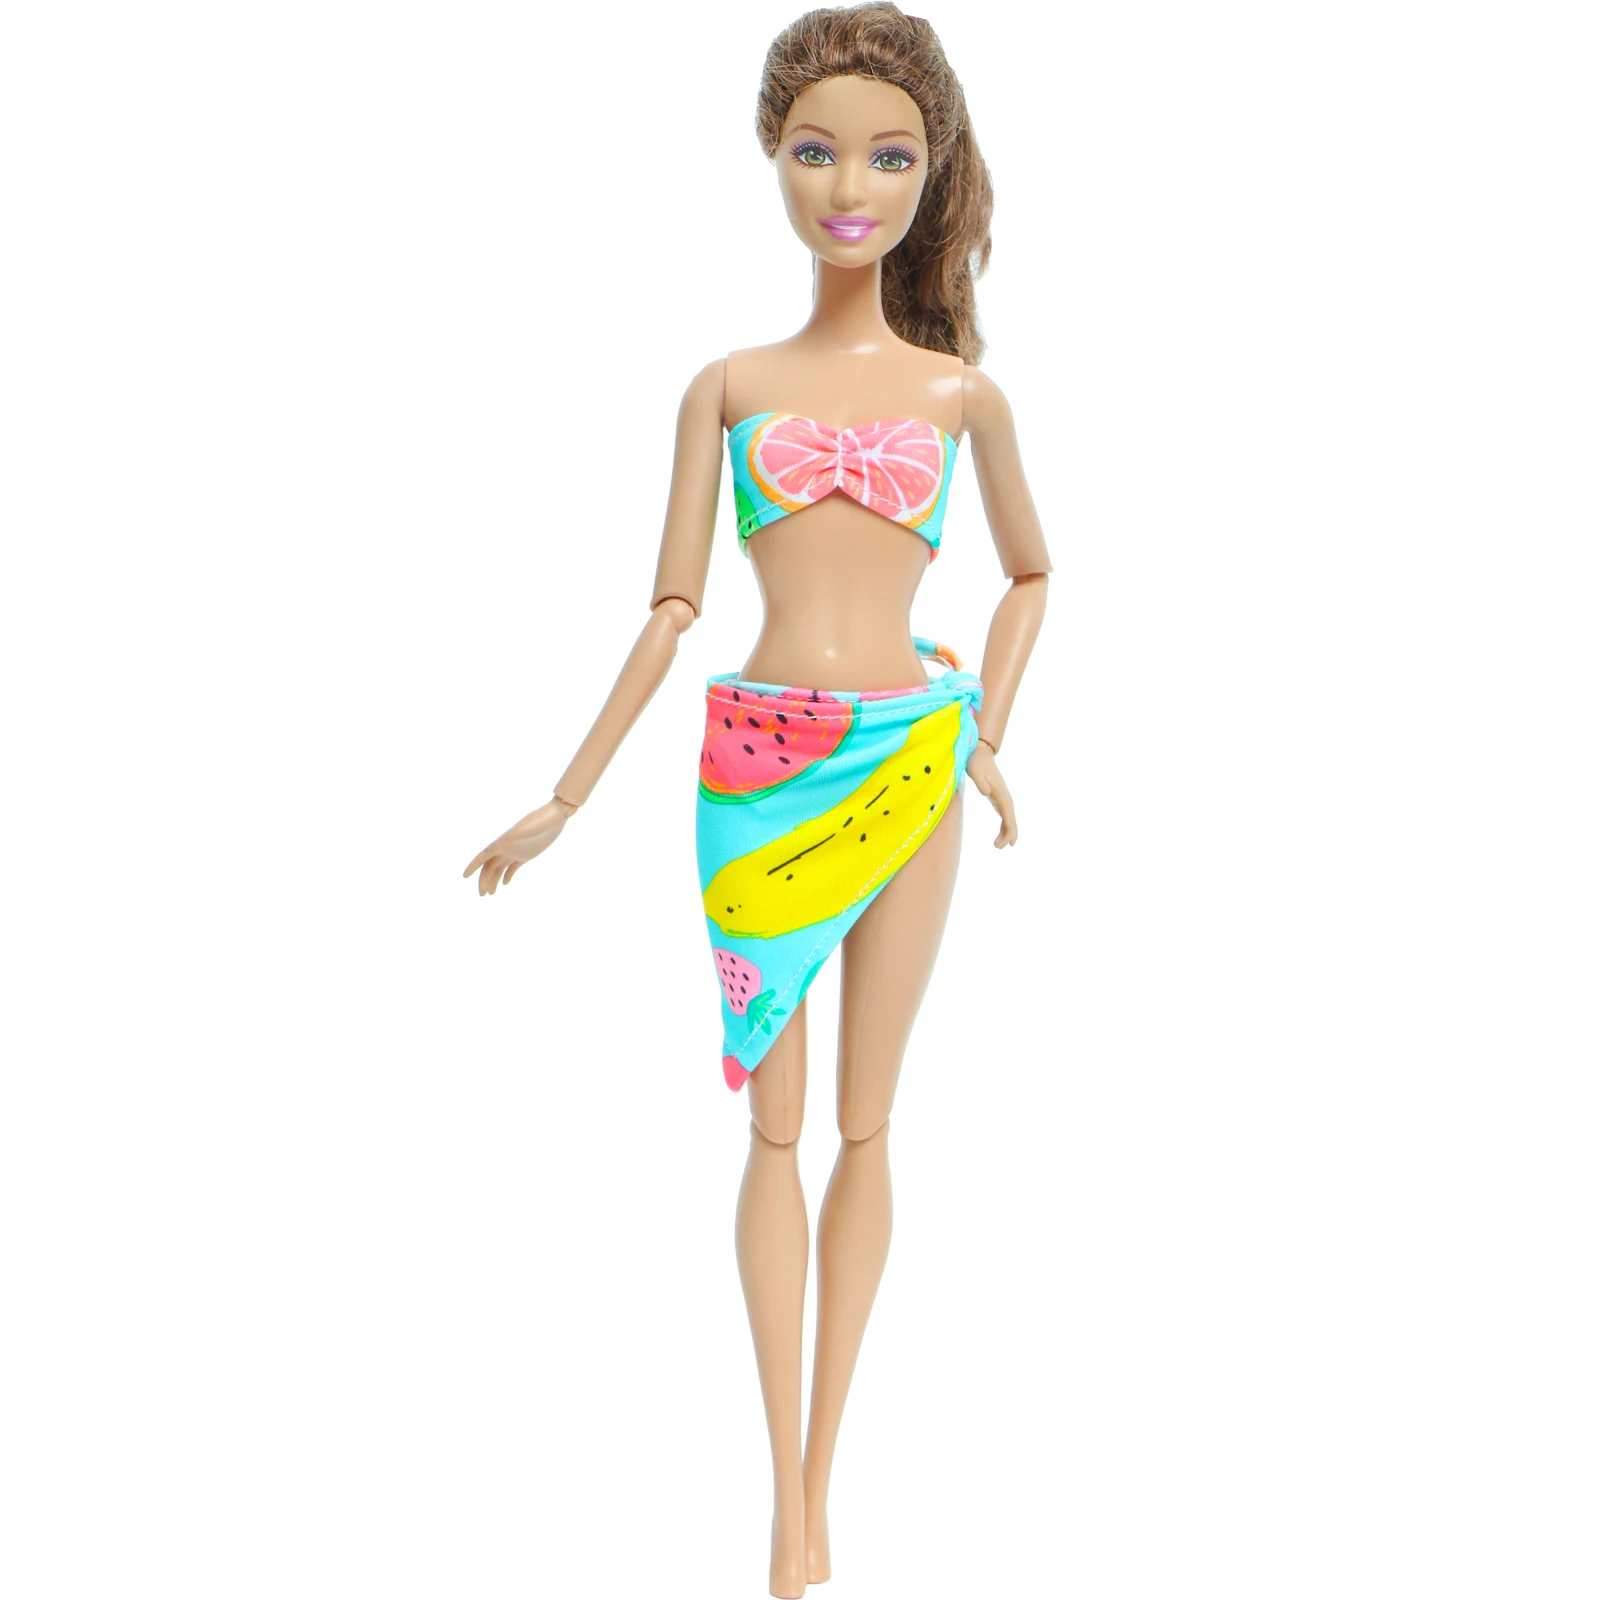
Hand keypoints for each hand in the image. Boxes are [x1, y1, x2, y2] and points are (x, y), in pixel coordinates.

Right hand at [462, 797, 576, 894]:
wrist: (555, 816)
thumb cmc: (540, 820)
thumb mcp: (524, 829)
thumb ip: (508, 838)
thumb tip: (487, 850)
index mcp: (503, 842)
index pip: (484, 856)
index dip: (473, 866)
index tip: (464, 876)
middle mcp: (507, 847)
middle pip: (491, 866)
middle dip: (484, 880)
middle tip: (482, 895)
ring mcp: (516, 851)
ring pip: (500, 868)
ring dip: (494, 880)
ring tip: (489, 894)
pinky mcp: (526, 854)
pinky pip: (513, 867)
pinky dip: (508, 875)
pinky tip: (505, 884)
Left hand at [964, 740, 1017, 846]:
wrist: (980, 753)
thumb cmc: (976, 762)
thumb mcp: (976, 771)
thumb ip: (981, 782)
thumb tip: (987, 792)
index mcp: (1000, 791)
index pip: (1007, 810)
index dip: (1009, 824)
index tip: (1009, 836)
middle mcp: (1004, 796)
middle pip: (1010, 817)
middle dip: (1009, 833)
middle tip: (1000, 847)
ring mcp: (1002, 798)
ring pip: (1008, 819)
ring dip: (1006, 833)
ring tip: (998, 847)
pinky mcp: (997, 799)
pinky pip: (1004, 816)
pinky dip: (1004, 827)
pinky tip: (1000, 837)